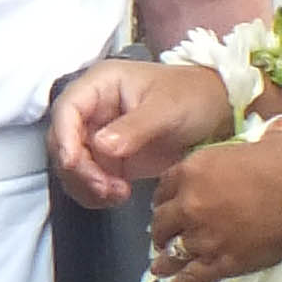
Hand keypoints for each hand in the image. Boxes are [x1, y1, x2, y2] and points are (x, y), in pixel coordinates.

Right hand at [47, 57, 232, 207]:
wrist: (217, 114)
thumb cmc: (193, 97)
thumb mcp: (167, 108)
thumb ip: (134, 127)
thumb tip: (102, 147)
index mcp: (101, 85)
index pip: (67, 109)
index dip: (64, 137)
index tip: (74, 163)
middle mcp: (92, 110)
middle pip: (64, 142)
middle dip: (79, 169)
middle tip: (105, 188)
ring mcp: (98, 135)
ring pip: (72, 165)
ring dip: (87, 185)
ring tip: (119, 194)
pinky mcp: (108, 159)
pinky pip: (89, 180)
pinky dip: (96, 193)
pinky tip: (119, 197)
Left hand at [151, 134, 281, 281]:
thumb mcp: (265, 142)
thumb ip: (262, 139)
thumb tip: (281, 127)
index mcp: (193, 171)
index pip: (163, 188)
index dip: (164, 200)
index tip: (165, 206)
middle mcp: (190, 204)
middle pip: (161, 222)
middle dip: (161, 231)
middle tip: (163, 238)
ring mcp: (203, 236)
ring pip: (172, 253)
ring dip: (164, 261)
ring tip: (159, 267)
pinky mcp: (222, 261)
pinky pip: (193, 277)